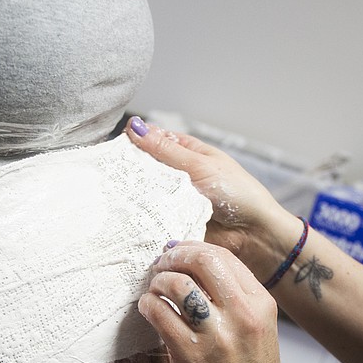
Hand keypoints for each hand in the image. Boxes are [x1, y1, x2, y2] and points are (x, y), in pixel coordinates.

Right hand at [126, 116, 291, 279]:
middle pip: (147, 168)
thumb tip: (134, 127)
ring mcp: (174, 200)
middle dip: (130, 169)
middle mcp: (179, 176)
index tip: (116, 144)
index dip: (137, 141)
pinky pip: (152, 218)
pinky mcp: (171, 223)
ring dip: (134, 195)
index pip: (156, 141)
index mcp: (188, 154)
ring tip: (112, 192)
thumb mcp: (200, 165)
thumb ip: (166, 150)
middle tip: (109, 170)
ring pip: (146, 194)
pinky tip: (125, 214)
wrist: (253, 234)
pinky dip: (142, 217)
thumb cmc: (236, 193)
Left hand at [139, 240, 291, 362]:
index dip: (193, 248)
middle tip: (161, 264)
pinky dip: (148, 305)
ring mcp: (217, 337)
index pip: (224, 257)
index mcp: (261, 305)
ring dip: (158, 281)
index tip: (177, 254)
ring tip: (154, 290)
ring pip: (177, 284)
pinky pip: (160, 314)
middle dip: (175, 255)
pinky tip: (148, 309)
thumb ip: (233, 300)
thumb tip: (192, 268)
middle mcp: (243, 316)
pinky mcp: (191, 357)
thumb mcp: (256, 330)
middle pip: (203, 260)